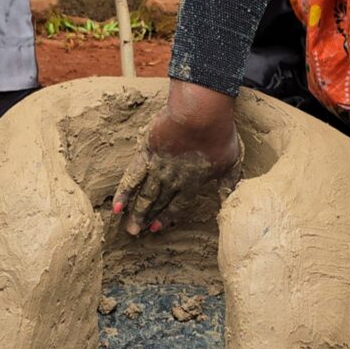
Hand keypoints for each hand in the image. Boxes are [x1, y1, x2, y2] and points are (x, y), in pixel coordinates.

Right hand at [113, 81, 241, 235]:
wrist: (200, 116)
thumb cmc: (219, 136)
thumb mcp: (232, 163)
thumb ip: (230, 184)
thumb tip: (233, 201)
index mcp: (193, 183)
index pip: (178, 205)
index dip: (167, 217)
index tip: (157, 227)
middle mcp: (174, 180)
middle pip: (159, 203)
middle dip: (147, 218)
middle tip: (137, 232)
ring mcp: (158, 168)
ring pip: (145, 195)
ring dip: (136, 212)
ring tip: (130, 227)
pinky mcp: (147, 153)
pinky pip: (132, 177)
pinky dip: (123, 193)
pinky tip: (116, 207)